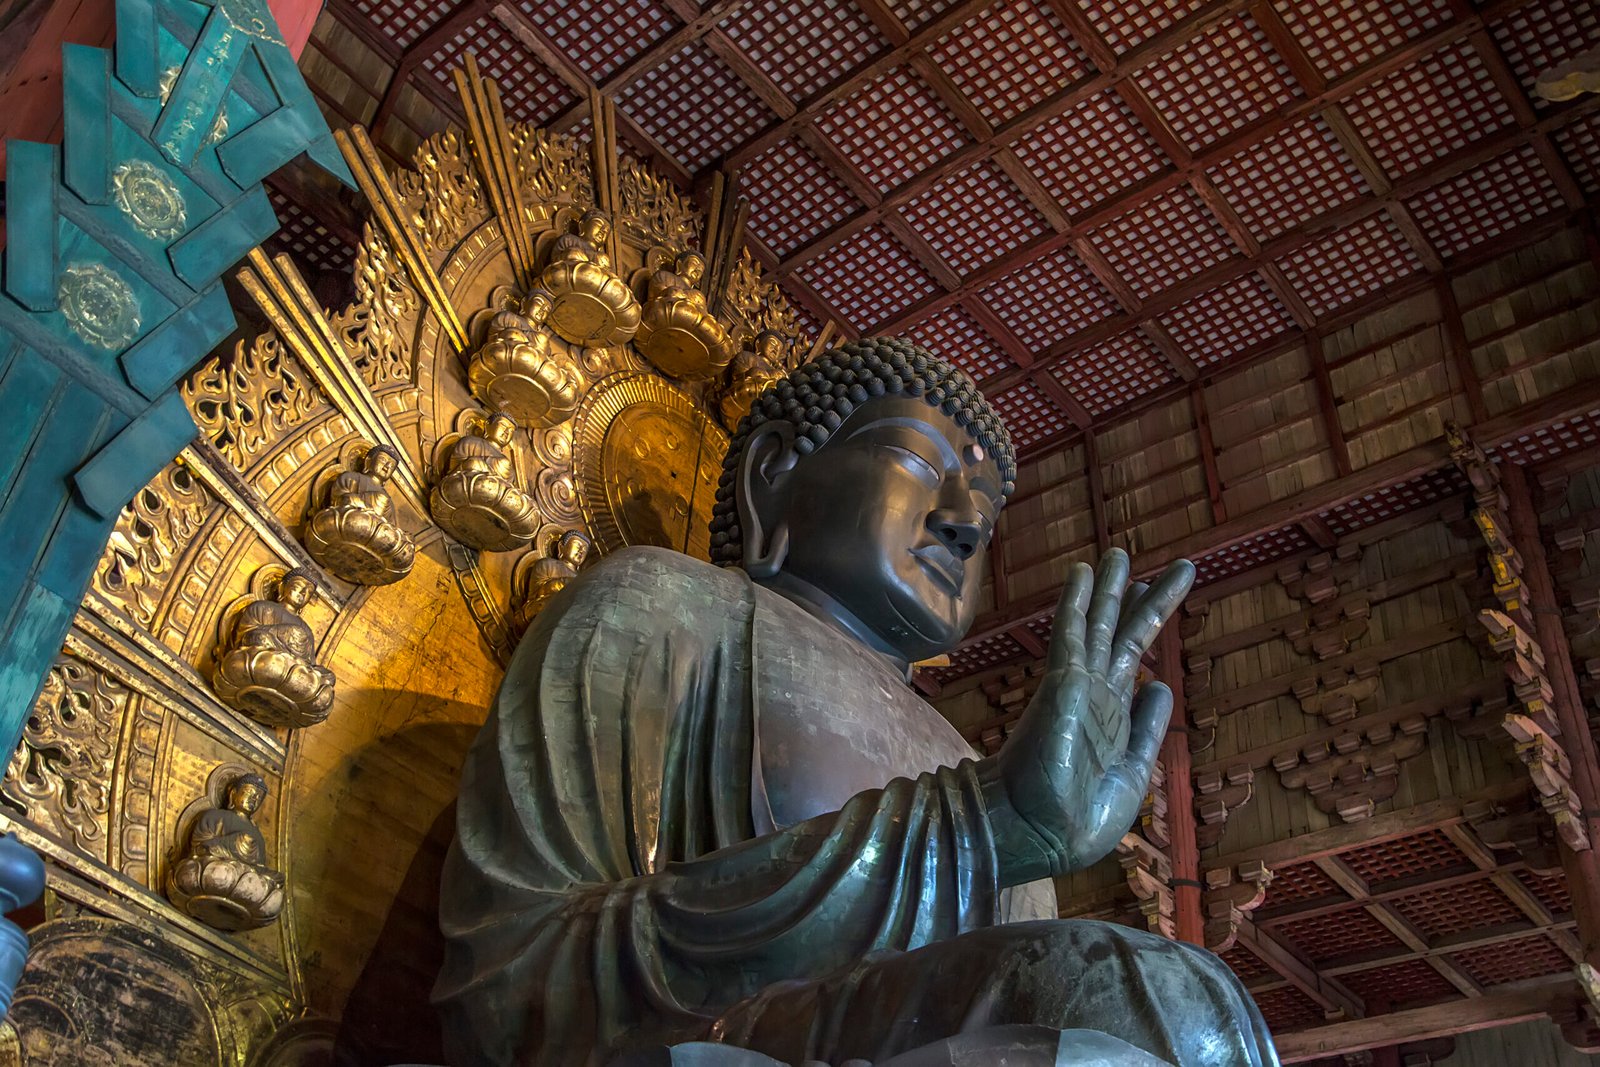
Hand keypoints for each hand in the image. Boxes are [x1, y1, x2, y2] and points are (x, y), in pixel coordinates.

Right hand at [978, 549, 1193, 885]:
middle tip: (1158, 562)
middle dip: (1139, 597)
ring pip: (1098, 625)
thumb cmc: (1082, 818)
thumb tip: (1161, 685)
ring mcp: (1077, 686)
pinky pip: (1070, 634)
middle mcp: (1095, 694)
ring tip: (1121, 552)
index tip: (1153, 590)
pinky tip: (1083, 572)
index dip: (1144, 622)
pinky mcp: (1061, 684)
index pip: (1131, 657)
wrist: (1043, 834)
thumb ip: (1147, 728)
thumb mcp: (1133, 772)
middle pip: (1121, 633)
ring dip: (1111, 589)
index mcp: (1112, 716)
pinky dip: (1076, 601)